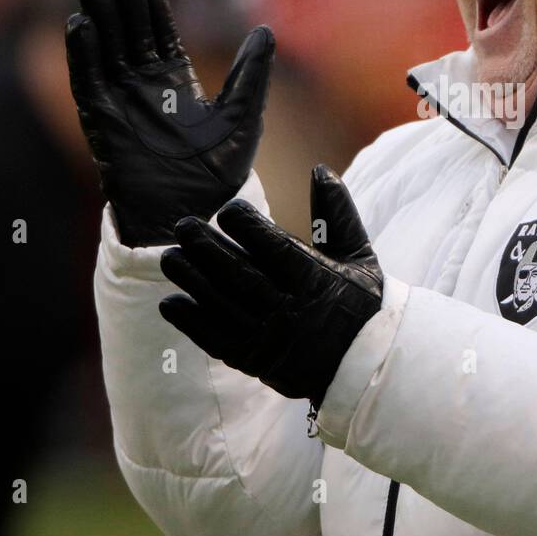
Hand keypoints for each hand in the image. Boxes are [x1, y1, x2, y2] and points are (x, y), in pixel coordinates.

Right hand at [65, 0, 274, 246]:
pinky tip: (79, 23)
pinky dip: (83, 54)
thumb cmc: (220, 171)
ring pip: (105, 49)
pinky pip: (88, 82)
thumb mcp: (242, 115)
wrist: (195, 213)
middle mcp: (143, 85)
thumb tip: (267, 30)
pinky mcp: (102, 122)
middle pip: (128, 30)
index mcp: (174, 78)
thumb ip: (251, 74)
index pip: (159, 28)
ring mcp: (120, 101)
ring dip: (100, 15)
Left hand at [158, 165, 382, 410]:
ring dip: (192, 281)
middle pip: (240, 276)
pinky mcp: (255, 360)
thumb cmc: (360, 303)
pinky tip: (171, 302)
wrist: (365, 365)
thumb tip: (318, 169)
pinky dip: (191, 322)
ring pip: (223, 306)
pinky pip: (217, 341)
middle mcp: (291, 310)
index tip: (229, 210)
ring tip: (171, 257)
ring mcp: (271, 338)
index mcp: (317, 280)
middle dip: (207, 249)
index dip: (249, 228)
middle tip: (184, 226)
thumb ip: (336, 212)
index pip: (276, 249)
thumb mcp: (357, 255)